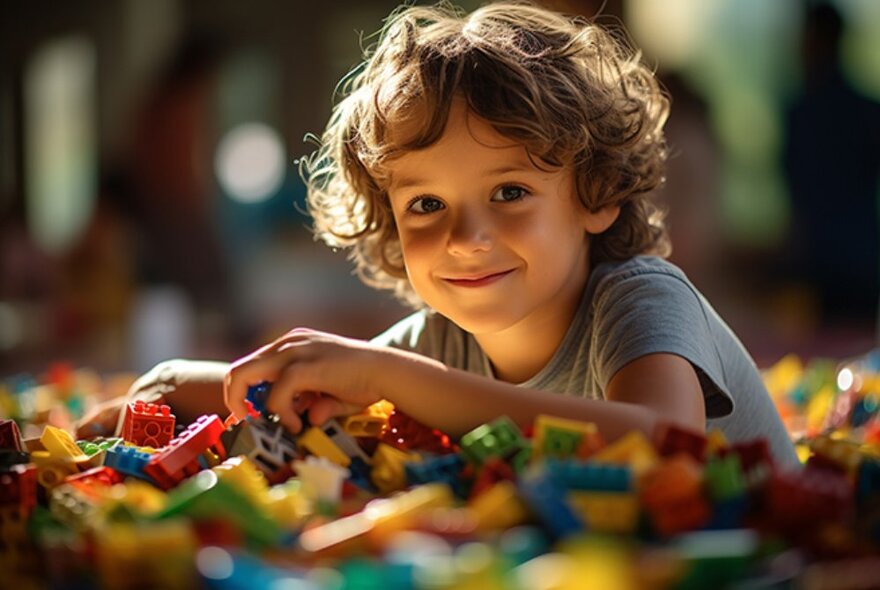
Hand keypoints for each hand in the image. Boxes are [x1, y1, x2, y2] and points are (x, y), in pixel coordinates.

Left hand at [224, 327, 383, 432]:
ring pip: (246, 375)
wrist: (387, 371)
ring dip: (254, 407)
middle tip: (249, 421)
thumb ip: (318, 403)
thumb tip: (313, 418)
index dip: (244, 393)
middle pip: (239, 369)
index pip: (252, 365)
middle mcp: (290, 343)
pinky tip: (298, 423)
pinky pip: (277, 393)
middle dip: (235, 400)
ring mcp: (296, 351)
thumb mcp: (331, 393)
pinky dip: (282, 412)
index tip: (253, 415)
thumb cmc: (364, 381)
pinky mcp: (305, 366)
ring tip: (279, 423)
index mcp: (293, 344)